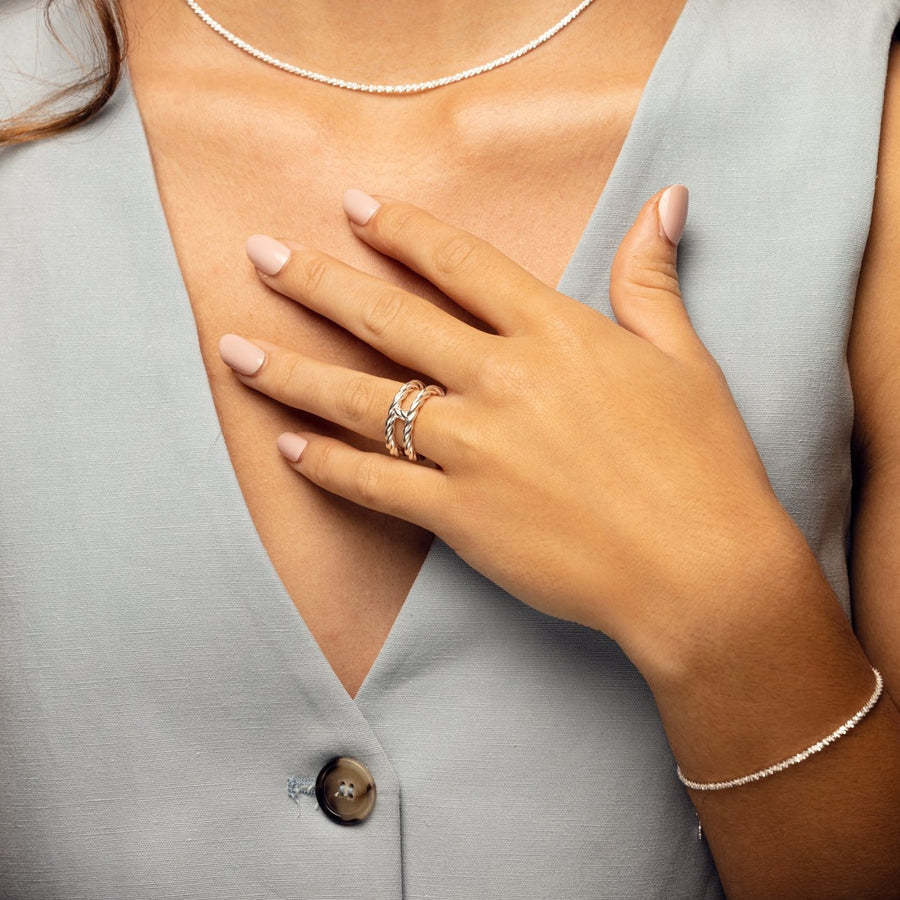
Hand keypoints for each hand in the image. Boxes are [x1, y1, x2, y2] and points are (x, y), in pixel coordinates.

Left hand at [219, 187, 798, 672]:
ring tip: (235, 350)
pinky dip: (328, 467)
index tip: (352, 207)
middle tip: (259, 254)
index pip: (460, 264)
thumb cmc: (702, 462)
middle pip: (389, 319)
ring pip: (363, 402)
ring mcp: (474, 451)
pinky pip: (377, 485)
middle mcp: (501, 382)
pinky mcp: (461, 517)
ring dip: (294, 374)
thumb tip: (664, 201)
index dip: (401, 230)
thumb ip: (650, 279)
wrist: (700, 569)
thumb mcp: (684, 357)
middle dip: (316, 283)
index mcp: (556, 335)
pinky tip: (288, 448)